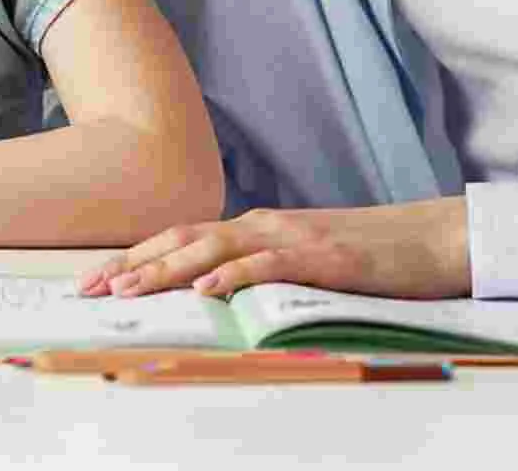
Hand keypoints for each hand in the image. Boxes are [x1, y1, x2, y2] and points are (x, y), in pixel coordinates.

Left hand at [76, 197, 469, 299]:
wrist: (427, 239)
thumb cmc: (363, 256)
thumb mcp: (299, 262)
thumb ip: (257, 269)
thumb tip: (214, 291)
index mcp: (252, 228)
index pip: (180, 239)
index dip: (135, 257)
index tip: (96, 278)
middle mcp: (260, 226)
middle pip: (182, 240)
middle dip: (132, 264)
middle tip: (90, 287)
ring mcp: (288, 239)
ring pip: (213, 249)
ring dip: (166, 269)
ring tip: (128, 288)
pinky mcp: (320, 259)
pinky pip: (267, 267)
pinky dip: (233, 276)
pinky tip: (205, 289)